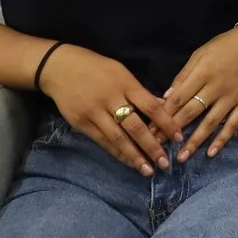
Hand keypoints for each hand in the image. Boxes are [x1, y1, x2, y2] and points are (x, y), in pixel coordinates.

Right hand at [40, 45, 179, 174]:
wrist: (59, 68)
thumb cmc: (96, 68)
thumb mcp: (121, 72)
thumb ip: (140, 91)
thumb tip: (164, 106)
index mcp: (125, 84)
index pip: (150, 106)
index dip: (166, 123)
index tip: (179, 137)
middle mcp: (110, 99)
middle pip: (134, 126)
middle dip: (151, 146)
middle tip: (164, 163)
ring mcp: (94, 113)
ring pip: (117, 138)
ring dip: (134, 156)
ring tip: (148, 170)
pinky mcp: (81, 123)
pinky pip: (102, 141)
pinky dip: (117, 153)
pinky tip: (128, 162)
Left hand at [160, 26, 237, 161]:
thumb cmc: (225, 46)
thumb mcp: (201, 53)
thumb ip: (184, 75)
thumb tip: (167, 97)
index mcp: (203, 72)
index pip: (179, 98)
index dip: (163, 115)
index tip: (150, 130)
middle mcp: (217, 87)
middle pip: (191, 112)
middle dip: (172, 131)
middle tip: (158, 148)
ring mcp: (233, 97)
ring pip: (210, 123)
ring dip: (195, 141)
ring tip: (181, 157)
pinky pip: (233, 124)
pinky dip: (222, 139)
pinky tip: (210, 153)